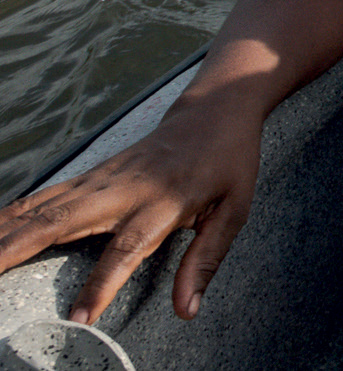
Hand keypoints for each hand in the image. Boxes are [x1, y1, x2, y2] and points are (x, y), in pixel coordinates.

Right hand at [0, 103, 261, 323]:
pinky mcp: (89, 175)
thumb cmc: (228, 163)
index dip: (102, 284)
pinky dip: (11, 214)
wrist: (215, 111)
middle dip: (18, 250)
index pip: (127, 248)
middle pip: (63, 221)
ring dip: (4, 232)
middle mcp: (124, 188)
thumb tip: (186, 310)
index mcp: (164, 201)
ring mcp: (102, 178)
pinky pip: (43, 197)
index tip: (79, 318)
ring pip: (42, 207)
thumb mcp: (234, 210)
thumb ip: (205, 260)